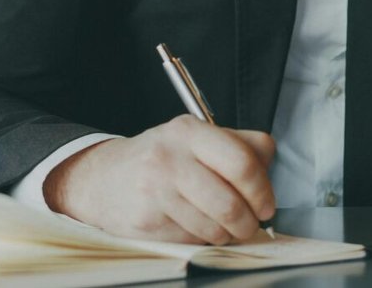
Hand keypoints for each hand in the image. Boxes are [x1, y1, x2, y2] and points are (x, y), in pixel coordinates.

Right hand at [43, 115, 276, 244]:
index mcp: (188, 131)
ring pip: (215, 228)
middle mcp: (169, 157)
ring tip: (220, 225)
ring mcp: (155, 190)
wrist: (103, 179)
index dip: (262, 189)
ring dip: (226, 234)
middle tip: (250, 224)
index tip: (266, 204)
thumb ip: (237, 144)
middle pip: (231, 203)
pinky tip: (191, 226)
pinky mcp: (146, 220)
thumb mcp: (195, 138)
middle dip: (248, 222)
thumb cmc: (160, 160)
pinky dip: (201, 240)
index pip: (242, 161)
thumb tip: (268, 164)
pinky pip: (192, 240)